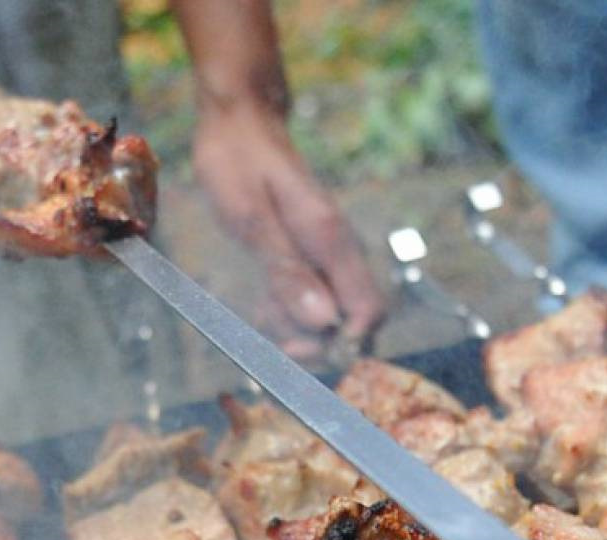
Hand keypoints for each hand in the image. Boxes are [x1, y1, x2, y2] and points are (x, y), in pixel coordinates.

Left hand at [193, 105, 385, 359]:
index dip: (341, 343)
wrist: (240, 123)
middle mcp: (339, 250)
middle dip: (317, 342)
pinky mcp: (313, 255)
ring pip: (331, 314)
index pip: (366, 312)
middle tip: (274, 340)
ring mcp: (328, 254)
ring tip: (262, 314)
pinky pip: (313, 298)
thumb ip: (287, 272)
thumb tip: (325, 321)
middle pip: (353, 320)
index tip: (298, 349)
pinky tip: (264, 303)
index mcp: (331, 241)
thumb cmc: (240, 162)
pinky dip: (290, 311)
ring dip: (299, 328)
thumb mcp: (251, 220)